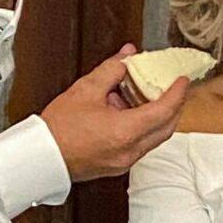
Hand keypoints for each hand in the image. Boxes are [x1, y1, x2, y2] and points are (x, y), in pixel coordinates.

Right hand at [42, 48, 186, 180]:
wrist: (40, 157)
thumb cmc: (57, 130)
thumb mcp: (86, 90)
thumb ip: (112, 70)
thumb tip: (127, 57)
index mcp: (125, 132)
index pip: (164, 111)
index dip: (177, 93)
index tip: (182, 81)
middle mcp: (130, 151)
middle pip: (166, 128)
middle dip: (174, 107)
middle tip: (173, 88)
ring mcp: (125, 162)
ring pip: (155, 138)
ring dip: (157, 118)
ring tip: (147, 97)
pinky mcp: (117, 166)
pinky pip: (141, 145)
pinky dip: (143, 129)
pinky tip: (130, 114)